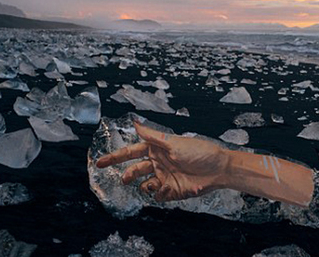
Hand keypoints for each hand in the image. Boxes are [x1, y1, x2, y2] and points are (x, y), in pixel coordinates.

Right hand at [96, 120, 230, 201]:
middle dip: (128, 175)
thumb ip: (152, 136)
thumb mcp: (174, 142)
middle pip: (135, 170)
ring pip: (144, 185)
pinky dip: (159, 193)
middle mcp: (158, 163)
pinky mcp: (172, 191)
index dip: (115, 157)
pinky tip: (168, 188)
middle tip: (125, 179)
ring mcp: (164, 178)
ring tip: (154, 183)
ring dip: (146, 185)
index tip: (100, 162)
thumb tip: (135, 123)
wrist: (219, 169)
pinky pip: (157, 195)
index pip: (131, 153)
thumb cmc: (199, 151)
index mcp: (156, 149)